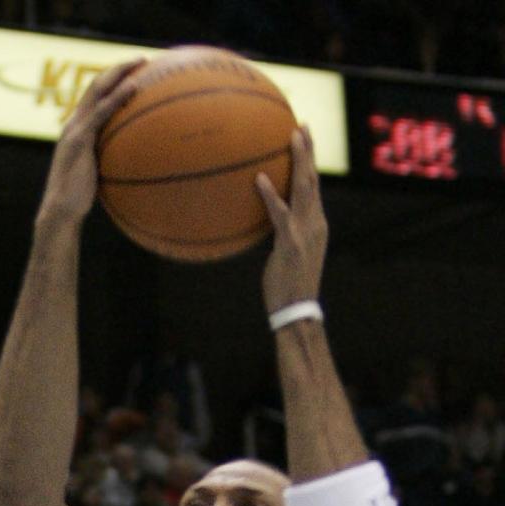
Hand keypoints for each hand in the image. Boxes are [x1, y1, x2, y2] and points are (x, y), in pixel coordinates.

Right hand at [37, 60, 145, 228]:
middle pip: (96, 85)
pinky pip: (102, 111)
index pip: (93, 97)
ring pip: (98, 90)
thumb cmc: (77, 203)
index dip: (111, 81)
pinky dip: (118, 96)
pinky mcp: (80, 139)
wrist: (61, 212)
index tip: (131, 73)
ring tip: (141, 62)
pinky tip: (134, 87)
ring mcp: (74, 129)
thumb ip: (105, 165)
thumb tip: (127, 170)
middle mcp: (72, 124)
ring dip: (120, 72)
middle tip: (140, 60)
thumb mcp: (93, 178)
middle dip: (118, 68)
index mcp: (75, 131)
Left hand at [256, 127, 327, 314]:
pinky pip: (279, 214)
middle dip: (309, 151)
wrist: (298, 311)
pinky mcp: (291, 243)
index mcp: (317, 224)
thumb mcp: (290, 255)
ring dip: (299, 160)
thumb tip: (270, 222)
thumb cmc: (288, 286)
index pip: (314, 187)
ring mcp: (305, 232)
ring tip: (292, 135)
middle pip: (314, 179)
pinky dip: (270, 195)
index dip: (311, 162)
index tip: (305, 139)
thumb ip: (284, 234)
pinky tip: (259, 179)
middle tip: (302, 125)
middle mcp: (315, 223)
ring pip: (304, 188)